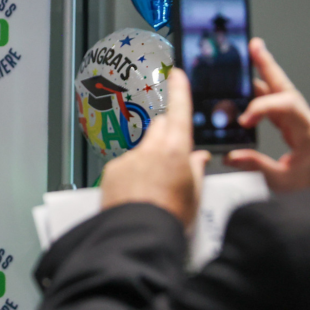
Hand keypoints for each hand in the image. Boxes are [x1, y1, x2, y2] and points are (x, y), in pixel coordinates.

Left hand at [101, 70, 210, 227]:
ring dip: (149, 158)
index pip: (179, 111)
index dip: (179, 91)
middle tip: (174, 153)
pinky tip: (136, 193)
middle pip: (160, 127)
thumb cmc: (169, 217)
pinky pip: (125, 164)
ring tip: (154, 186)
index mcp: (176, 151)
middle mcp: (150, 149)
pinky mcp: (112, 170)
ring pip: (142, 148)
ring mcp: (128, 159)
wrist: (137, 234)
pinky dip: (131, 173)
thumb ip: (195, 170)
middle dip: (168, 133)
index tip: (176, 75)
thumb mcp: (194, 194)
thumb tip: (197, 159)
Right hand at [223, 38, 309, 191]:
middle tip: (255, 47)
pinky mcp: (295, 129)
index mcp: (309, 134)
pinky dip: (263, 95)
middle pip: (286, 88)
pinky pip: (278, 106)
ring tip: (249, 58)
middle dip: (268, 66)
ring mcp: (302, 124)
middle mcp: (307, 124)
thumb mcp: (282, 183)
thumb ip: (255, 166)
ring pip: (282, 94)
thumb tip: (231, 155)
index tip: (243, 119)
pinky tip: (249, 90)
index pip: (286, 107)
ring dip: (265, 76)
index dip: (262, 107)